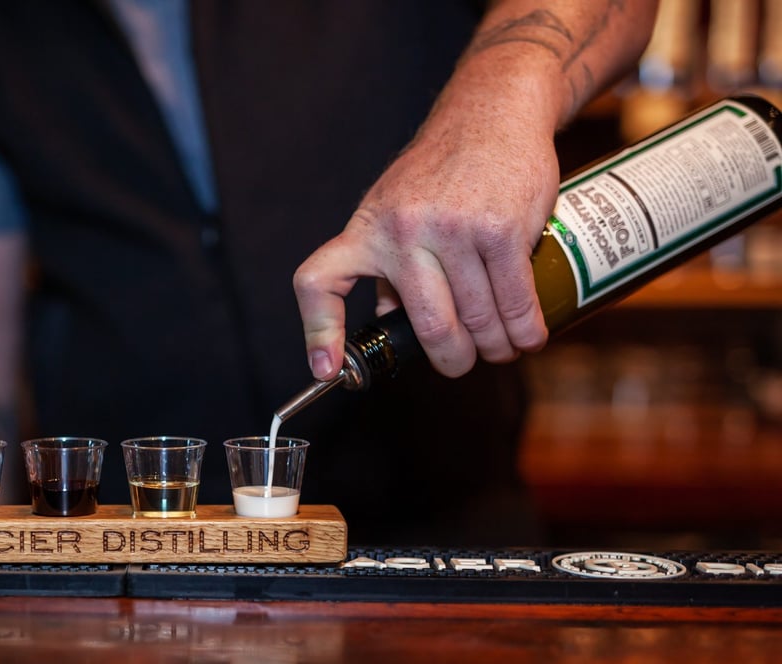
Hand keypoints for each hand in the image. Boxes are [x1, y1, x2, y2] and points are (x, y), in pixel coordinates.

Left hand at [294, 99, 554, 378]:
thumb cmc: (441, 168)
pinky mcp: (501, 229)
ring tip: (502, 349)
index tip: (327, 369)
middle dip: (452, 360)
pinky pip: (515, 302)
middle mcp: (402, 231)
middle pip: (428, 326)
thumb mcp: (394, 207)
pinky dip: (526, 331)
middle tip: (463, 361)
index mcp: (366, 229)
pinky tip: (529, 337)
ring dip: (496, 348)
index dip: (319, 332)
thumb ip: (387, 264)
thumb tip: (387, 319)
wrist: (491, 109)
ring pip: (477, 321)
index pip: (319, 282)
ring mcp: (452, 230)